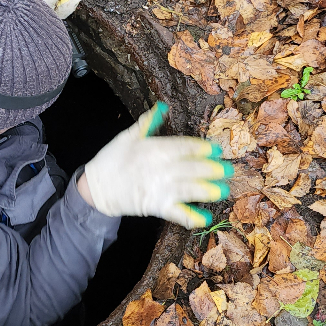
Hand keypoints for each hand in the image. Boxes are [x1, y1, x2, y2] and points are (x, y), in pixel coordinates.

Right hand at [82, 103, 232, 228]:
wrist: (96, 187)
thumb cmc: (112, 159)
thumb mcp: (127, 136)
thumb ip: (147, 122)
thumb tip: (163, 107)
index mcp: (154, 149)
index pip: (184, 147)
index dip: (202, 148)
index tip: (216, 149)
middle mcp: (160, 169)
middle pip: (192, 168)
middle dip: (213, 169)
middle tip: (229, 169)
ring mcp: (159, 189)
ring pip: (190, 189)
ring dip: (208, 190)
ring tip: (224, 190)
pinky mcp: (156, 206)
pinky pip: (177, 213)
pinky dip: (191, 217)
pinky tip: (205, 218)